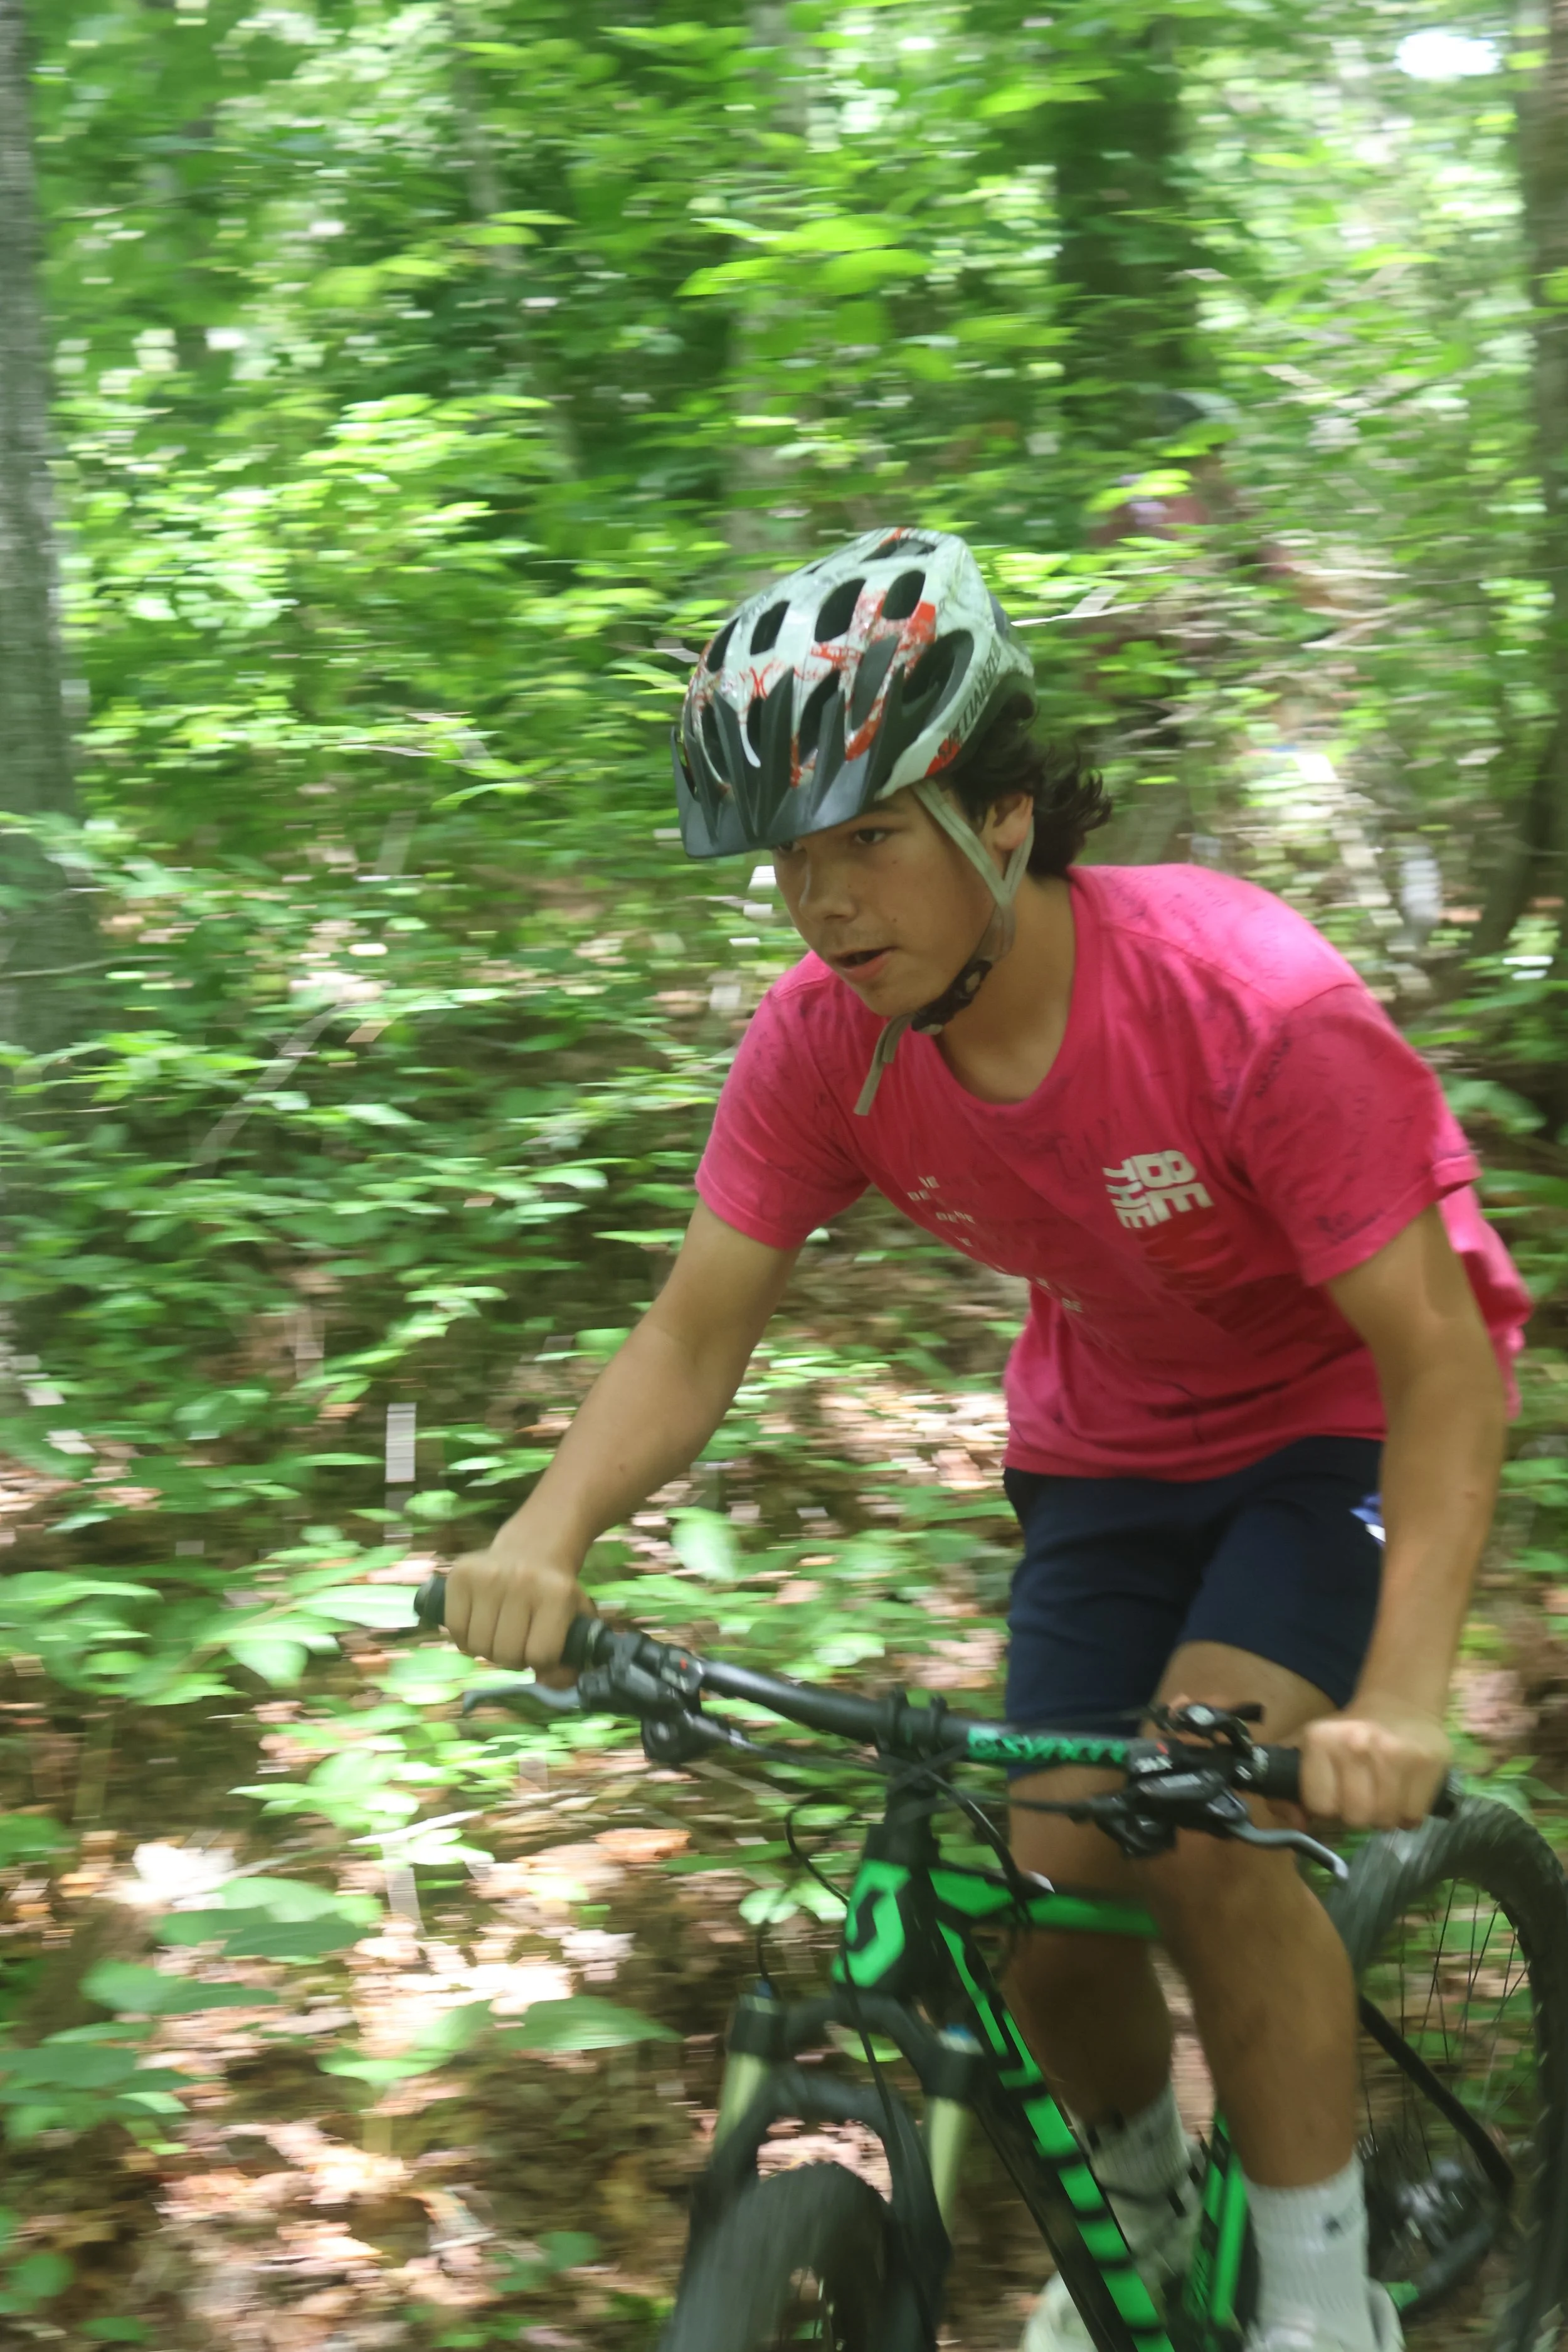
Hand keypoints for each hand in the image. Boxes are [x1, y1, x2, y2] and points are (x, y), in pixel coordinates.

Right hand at [444, 1542, 589, 1678]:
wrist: (533, 1548)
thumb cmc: (554, 1595)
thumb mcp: (577, 1622)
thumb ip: (572, 1661)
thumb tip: (547, 1683)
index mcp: (558, 1594)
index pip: (540, 1656)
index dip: (541, 1662)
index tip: (543, 1646)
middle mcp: (523, 1581)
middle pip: (506, 1655)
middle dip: (513, 1658)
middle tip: (520, 1639)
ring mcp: (488, 1575)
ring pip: (479, 1647)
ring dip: (488, 1649)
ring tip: (500, 1631)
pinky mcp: (461, 1574)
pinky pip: (455, 1630)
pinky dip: (466, 1638)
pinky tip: (480, 1624)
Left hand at [1299, 1692, 1449, 1830]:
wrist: (1399, 1704)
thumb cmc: (1349, 1733)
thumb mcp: (1310, 1748)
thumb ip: (1289, 1785)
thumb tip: (1297, 1823)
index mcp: (1320, 1738)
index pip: (1319, 1805)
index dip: (1327, 1807)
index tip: (1335, 1794)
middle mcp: (1356, 1743)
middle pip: (1355, 1817)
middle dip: (1358, 1814)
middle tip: (1362, 1796)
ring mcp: (1395, 1753)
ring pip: (1385, 1821)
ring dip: (1384, 1816)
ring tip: (1383, 1794)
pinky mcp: (1428, 1763)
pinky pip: (1413, 1817)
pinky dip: (1407, 1815)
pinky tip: (1403, 1793)